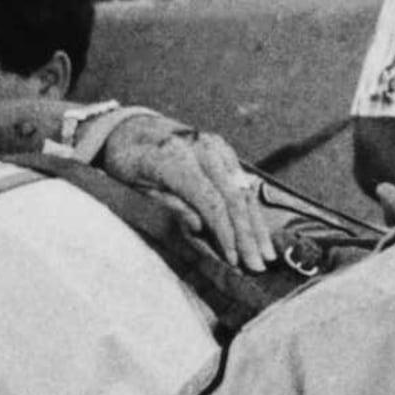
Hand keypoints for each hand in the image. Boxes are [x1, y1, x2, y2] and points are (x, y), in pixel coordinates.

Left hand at [97, 115, 277, 275]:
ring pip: (243, 190)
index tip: (233, 259)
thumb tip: (200, 228)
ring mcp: (215, 146)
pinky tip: (259, 232)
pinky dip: (251, 209)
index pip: (211, 201)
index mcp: (175, 158)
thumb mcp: (138, 188)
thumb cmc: (128, 163)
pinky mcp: (223, 149)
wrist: (131, 128)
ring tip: (266, 254)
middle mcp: (201, 148)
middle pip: (233, 197)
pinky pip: (242, 182)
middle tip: (257, 265)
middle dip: (247, 235)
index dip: (225, 233)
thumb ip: (171, 206)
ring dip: (256, 225)